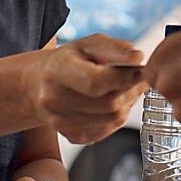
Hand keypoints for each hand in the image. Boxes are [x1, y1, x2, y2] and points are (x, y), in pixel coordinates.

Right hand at [30, 34, 148, 143]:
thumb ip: (115, 48)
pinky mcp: (72, 135)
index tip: (140, 70)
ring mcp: (61, 122)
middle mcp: (54, 99)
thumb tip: (137, 58)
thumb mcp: (88, 44)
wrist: (40, 84)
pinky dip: (117, 117)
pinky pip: (108, 131)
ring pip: (112, 119)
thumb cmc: (69, 61)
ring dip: (127, 104)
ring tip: (125, 88)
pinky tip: (112, 102)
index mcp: (57, 71)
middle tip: (138, 78)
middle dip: (130, 90)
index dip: (124, 77)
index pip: (96, 81)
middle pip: (108, 104)